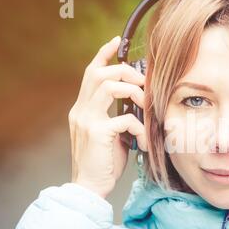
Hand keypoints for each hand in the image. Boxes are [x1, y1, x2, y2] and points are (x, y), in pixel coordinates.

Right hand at [69, 36, 147, 198]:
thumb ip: (118, 115)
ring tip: (147, 107)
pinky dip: (140, 128)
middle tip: (144, 81)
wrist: (90, 187)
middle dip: (126, 71)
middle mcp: (81, 110)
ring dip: (134, 92)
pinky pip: (124, 119)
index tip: (117, 41)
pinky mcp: (96, 133)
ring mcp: (86, 120)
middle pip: (100, 74)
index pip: (91, 73)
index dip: (103, 54)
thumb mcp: (111, 134)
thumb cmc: (104, 161)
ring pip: (110, 87)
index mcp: (83, 108)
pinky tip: (145, 142)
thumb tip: (139, 103)